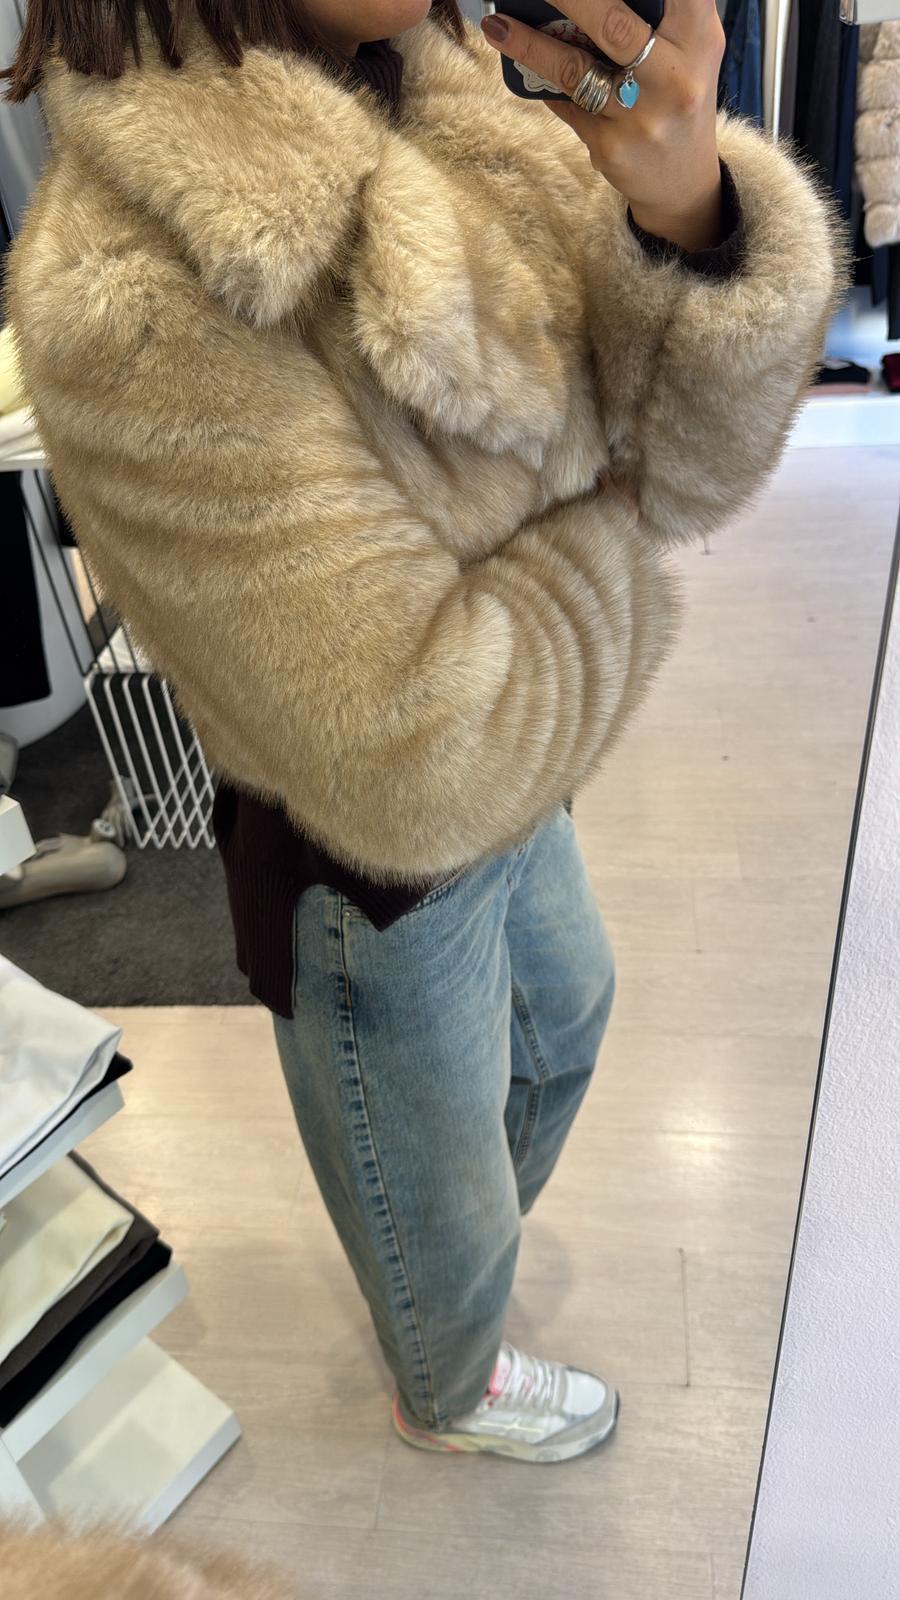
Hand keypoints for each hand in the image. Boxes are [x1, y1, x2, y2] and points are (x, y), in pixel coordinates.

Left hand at [480, 0, 726, 251]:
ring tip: (497, 24)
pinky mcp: (611, 148)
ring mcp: (641, 118)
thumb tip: (584, 0)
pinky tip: (518, 62)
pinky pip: (566, 104)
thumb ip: (660, 11)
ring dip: (529, 45)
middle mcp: (675, 78)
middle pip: (613, 24)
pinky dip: (542, 80)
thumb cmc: (678, 94)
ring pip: (574, 69)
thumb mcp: (690, 46)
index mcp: (699, 38)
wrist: (681, 181)